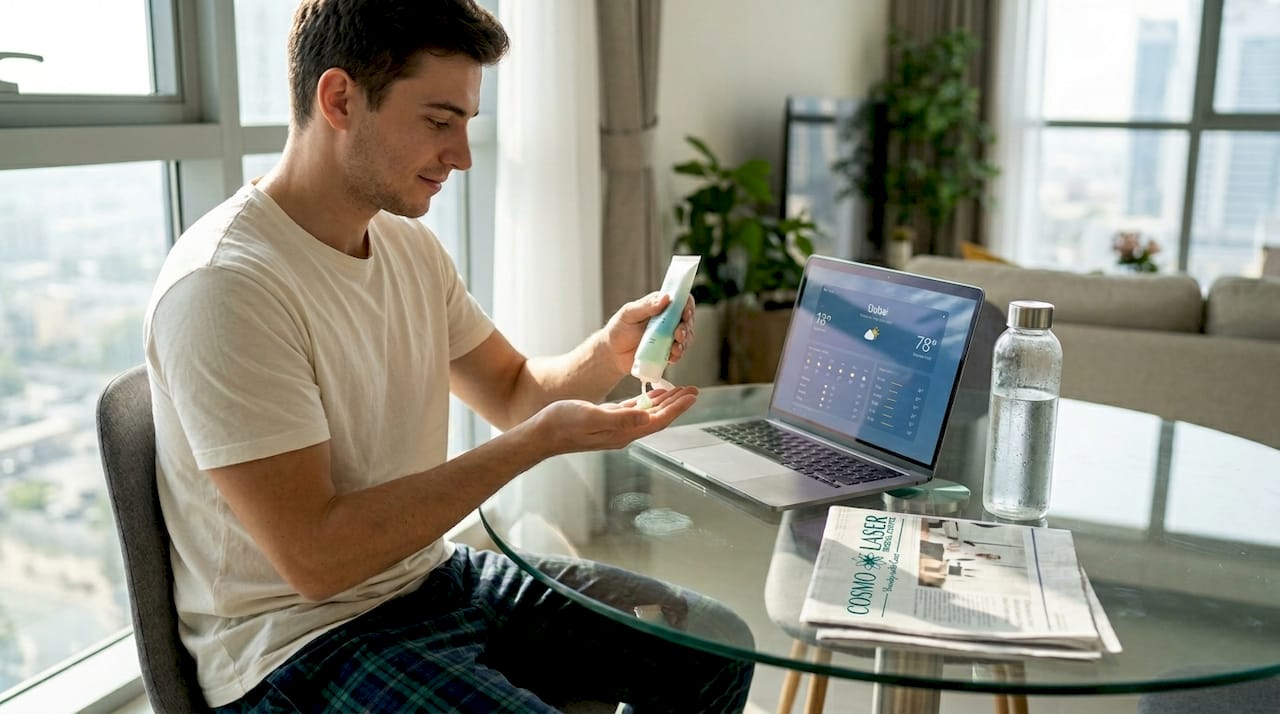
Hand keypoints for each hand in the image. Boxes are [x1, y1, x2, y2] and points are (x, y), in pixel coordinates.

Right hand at [526, 386, 698, 454]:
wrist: (541, 434)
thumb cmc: (562, 424)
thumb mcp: (591, 417)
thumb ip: (620, 418)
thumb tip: (647, 417)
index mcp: (623, 433)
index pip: (658, 420)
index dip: (677, 408)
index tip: (692, 396)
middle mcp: (623, 432)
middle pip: (657, 417)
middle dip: (676, 404)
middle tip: (693, 390)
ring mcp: (615, 427)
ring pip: (647, 413)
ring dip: (664, 401)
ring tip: (679, 389)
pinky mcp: (606, 420)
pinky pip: (633, 410)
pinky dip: (646, 401)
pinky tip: (652, 393)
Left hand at [602, 292, 696, 374]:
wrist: (612, 354)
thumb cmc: (618, 329)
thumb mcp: (628, 313)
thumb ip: (646, 306)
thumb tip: (666, 297)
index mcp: (660, 306)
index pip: (681, 300)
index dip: (687, 305)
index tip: (685, 312)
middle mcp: (667, 320)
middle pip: (687, 320)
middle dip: (686, 327)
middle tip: (678, 334)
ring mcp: (668, 336)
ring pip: (686, 337)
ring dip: (684, 342)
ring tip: (674, 348)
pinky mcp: (666, 351)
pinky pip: (678, 352)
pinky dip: (678, 354)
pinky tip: (672, 356)